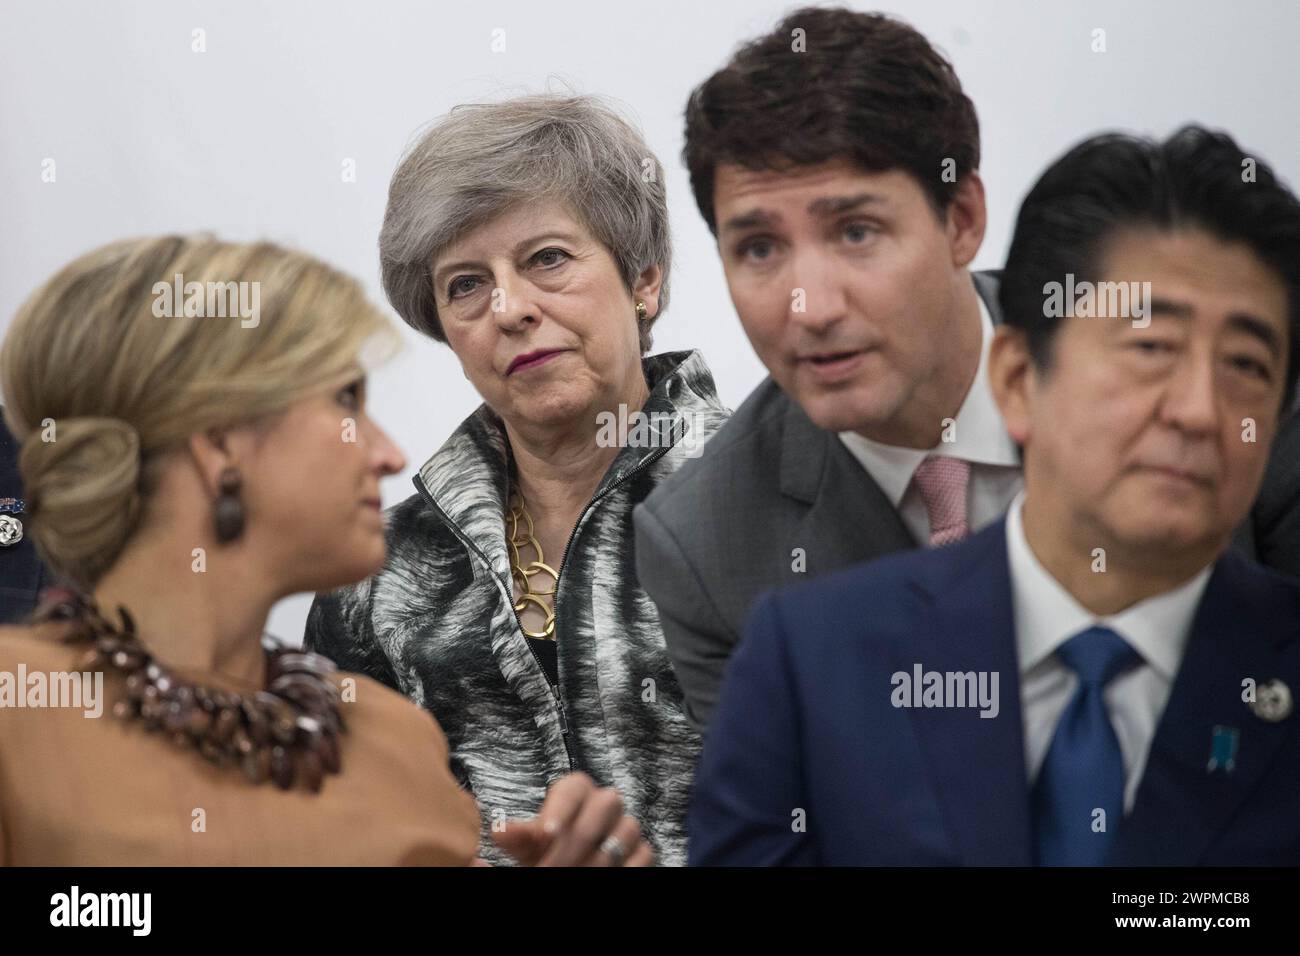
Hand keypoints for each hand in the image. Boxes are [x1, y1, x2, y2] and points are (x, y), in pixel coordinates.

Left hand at [491, 772, 654, 866]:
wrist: (570, 866)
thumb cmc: (546, 850)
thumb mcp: (528, 845)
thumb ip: (517, 837)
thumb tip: (499, 830)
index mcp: (576, 791)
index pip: (573, 789)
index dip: (560, 810)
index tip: (545, 833)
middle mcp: (605, 803)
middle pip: (601, 809)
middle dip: (573, 844)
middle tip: (550, 868)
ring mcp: (626, 826)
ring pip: (624, 833)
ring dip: (596, 861)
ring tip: (572, 875)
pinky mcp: (642, 850)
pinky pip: (642, 855)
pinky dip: (622, 868)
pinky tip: (600, 877)